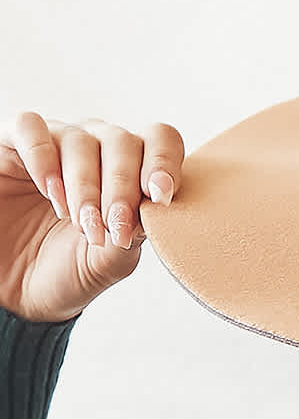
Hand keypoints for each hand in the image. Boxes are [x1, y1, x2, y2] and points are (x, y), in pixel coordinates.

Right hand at [0, 112, 184, 323]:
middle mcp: (96, 150)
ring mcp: (55, 144)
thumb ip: (132, 236)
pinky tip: (50, 192)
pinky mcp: (12, 145)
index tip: (159, 197)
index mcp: (131, 171)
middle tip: (114, 226)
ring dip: (85, 184)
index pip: (159, 140)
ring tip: (81, 223)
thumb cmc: (66, 272)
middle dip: (122, 188)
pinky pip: (30, 127)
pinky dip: (42, 157)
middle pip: (122, 141)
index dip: (164, 162)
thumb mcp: (105, 263)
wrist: (15, 291)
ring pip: (81, 139)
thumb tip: (153, 209)